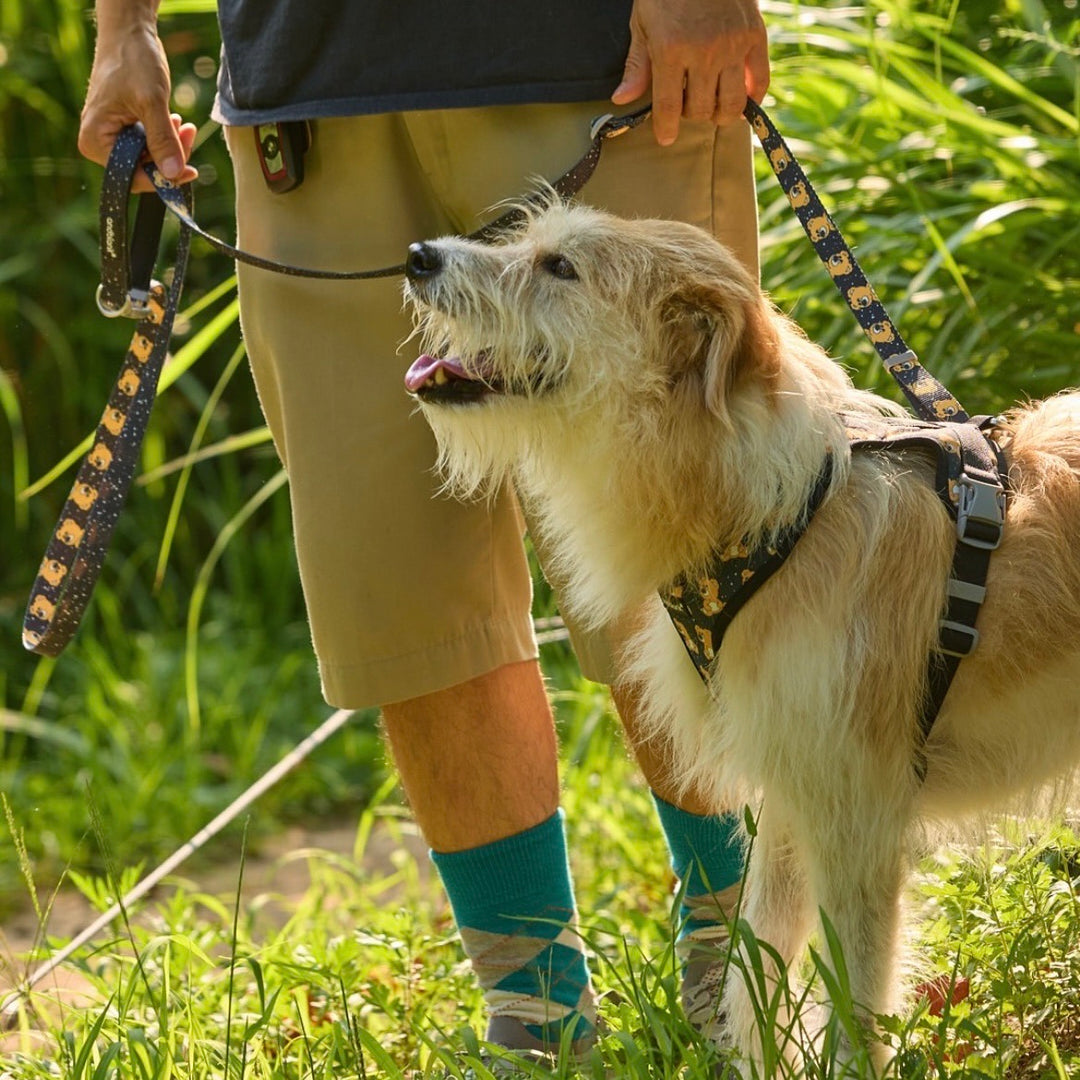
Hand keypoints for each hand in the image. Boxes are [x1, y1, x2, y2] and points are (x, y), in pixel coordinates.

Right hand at [78, 18, 197, 191]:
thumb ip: (162, 140)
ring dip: (172, 146)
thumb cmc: (133, 61)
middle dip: (170, 157)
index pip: (131, 178)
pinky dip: (166, 137)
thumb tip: (173, 174)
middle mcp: (98, 144)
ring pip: (150, 159)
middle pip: (143, 170)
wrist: (129, 34)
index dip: (162, 179)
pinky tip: (176, 121)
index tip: (189, 172)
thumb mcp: (151, 102)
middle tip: (189, 135)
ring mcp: (112, 137)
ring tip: (183, 124)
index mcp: (94, 141)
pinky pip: (150, 145)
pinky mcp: (125, 131)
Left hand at [611, 0, 769, 145]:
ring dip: (719, 113)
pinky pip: (760, 81)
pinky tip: (740, 97)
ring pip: (731, 104)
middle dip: (691, 114)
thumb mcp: (643, 22)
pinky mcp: (755, 36)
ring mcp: (733, 45)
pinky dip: (751, 97)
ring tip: (711, 104)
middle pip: (700, 109)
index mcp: (671, 49)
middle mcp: (704, 52)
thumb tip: (622, 99)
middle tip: (687, 103)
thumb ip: (637, 64)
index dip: (666, 129)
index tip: (665, 138)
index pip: (668, 107)